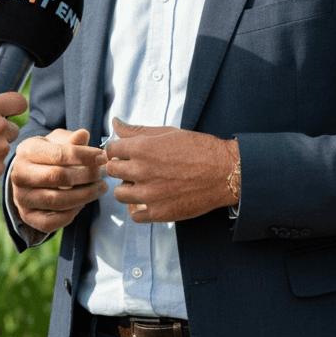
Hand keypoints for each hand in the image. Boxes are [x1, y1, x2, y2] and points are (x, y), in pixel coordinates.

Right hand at [10, 128, 107, 234]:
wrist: (29, 173)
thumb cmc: (48, 154)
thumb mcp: (57, 141)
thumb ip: (71, 139)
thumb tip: (84, 134)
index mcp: (27, 150)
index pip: (59, 154)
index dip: (85, 156)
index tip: (103, 157)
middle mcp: (19, 174)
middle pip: (58, 178)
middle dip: (86, 176)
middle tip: (102, 175)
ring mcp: (21, 197)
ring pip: (57, 201)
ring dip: (84, 196)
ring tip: (99, 188)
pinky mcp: (27, 216)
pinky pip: (51, 222)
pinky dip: (71, 215)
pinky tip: (82, 204)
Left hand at [105, 117, 237, 222]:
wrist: (225, 172)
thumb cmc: (198, 149)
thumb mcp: (167, 132)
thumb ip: (137, 130)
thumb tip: (115, 122)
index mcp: (142, 148)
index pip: (111, 150)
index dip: (118, 151)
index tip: (127, 154)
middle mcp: (142, 171)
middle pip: (112, 170)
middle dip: (121, 167)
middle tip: (135, 168)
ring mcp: (149, 194)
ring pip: (119, 193)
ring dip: (128, 188)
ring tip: (142, 184)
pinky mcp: (159, 212)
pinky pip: (134, 214)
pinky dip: (138, 208)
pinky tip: (148, 200)